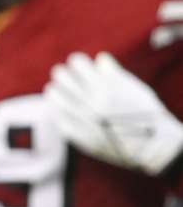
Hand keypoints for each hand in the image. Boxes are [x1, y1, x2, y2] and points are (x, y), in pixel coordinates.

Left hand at [45, 52, 182, 175]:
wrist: (153, 148)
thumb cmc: (147, 114)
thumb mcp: (135, 89)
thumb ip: (114, 73)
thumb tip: (99, 58)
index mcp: (106, 88)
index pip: (77, 63)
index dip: (77, 62)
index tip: (79, 65)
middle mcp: (92, 102)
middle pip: (61, 76)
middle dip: (64, 74)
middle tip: (66, 77)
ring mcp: (84, 120)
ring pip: (54, 96)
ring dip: (55, 91)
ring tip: (58, 91)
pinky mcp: (81, 138)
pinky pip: (58, 119)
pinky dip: (57, 112)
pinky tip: (61, 110)